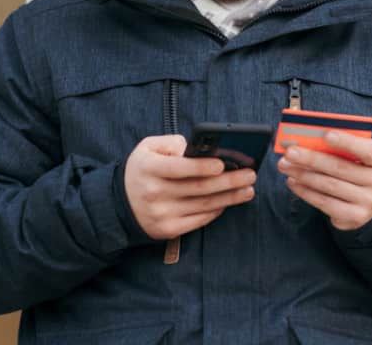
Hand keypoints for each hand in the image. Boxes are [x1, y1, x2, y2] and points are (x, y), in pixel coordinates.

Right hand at [124, 134, 256, 239]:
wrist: (120, 204)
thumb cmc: (142, 169)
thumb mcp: (148, 148)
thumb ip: (171, 143)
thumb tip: (196, 149)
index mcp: (148, 168)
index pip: (178, 168)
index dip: (201, 166)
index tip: (223, 163)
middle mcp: (154, 193)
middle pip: (198, 188)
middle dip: (229, 181)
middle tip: (251, 175)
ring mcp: (161, 214)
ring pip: (203, 205)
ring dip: (230, 198)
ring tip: (248, 189)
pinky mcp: (168, 230)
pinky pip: (199, 220)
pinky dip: (216, 211)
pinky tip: (230, 202)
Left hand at [276, 132, 371, 230]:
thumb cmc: (362, 166)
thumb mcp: (362, 153)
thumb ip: (344, 144)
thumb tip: (310, 138)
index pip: (368, 150)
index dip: (347, 142)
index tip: (326, 134)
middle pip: (341, 169)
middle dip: (312, 158)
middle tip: (290, 151)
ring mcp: (369, 203)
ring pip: (330, 186)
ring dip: (303, 175)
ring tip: (285, 165)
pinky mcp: (355, 218)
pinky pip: (325, 203)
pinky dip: (306, 192)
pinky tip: (293, 182)